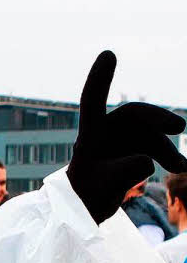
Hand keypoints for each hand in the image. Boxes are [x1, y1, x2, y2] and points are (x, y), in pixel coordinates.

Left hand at [68, 51, 186, 223]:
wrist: (87, 209)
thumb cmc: (85, 196)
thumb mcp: (102, 188)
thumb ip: (123, 173)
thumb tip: (146, 161)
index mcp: (89, 135)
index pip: (92, 101)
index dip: (100, 78)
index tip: (108, 54)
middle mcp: (105, 132)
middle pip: (134, 114)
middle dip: (157, 117)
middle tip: (178, 127)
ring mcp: (122, 139)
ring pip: (150, 135)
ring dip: (166, 148)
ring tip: (179, 168)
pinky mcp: (135, 149)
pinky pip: (157, 146)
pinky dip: (169, 155)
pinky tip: (181, 168)